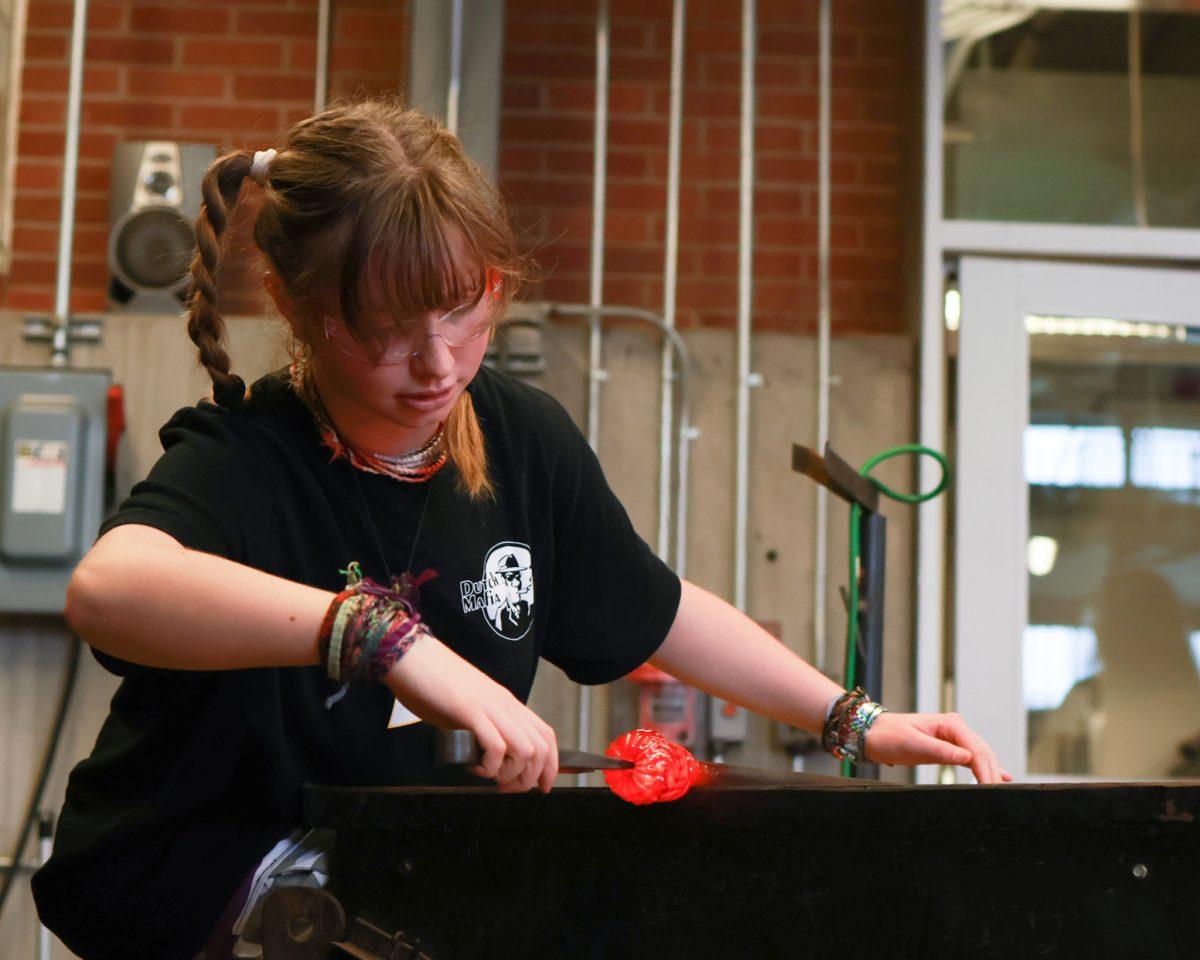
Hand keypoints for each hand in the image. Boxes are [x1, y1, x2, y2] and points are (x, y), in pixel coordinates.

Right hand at [382, 633, 558, 792]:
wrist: (411, 658)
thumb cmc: (434, 684)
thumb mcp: (469, 708)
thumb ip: (484, 727)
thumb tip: (489, 758)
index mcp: (507, 703)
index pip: (546, 735)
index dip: (550, 765)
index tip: (541, 787)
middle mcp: (505, 704)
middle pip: (540, 749)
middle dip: (528, 779)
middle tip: (503, 788)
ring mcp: (489, 707)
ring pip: (525, 750)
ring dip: (508, 774)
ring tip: (486, 775)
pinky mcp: (470, 711)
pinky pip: (496, 747)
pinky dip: (487, 767)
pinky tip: (471, 765)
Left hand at [862, 711, 1012, 783]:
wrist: (870, 733)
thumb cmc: (888, 736)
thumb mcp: (913, 744)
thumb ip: (941, 750)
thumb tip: (968, 757)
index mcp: (950, 724)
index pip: (976, 750)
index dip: (985, 771)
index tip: (990, 790)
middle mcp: (955, 728)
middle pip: (983, 753)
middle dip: (991, 773)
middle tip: (1000, 797)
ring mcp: (953, 737)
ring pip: (980, 756)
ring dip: (990, 772)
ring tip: (1001, 792)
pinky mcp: (948, 746)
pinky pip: (971, 758)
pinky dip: (984, 768)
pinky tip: (1000, 777)